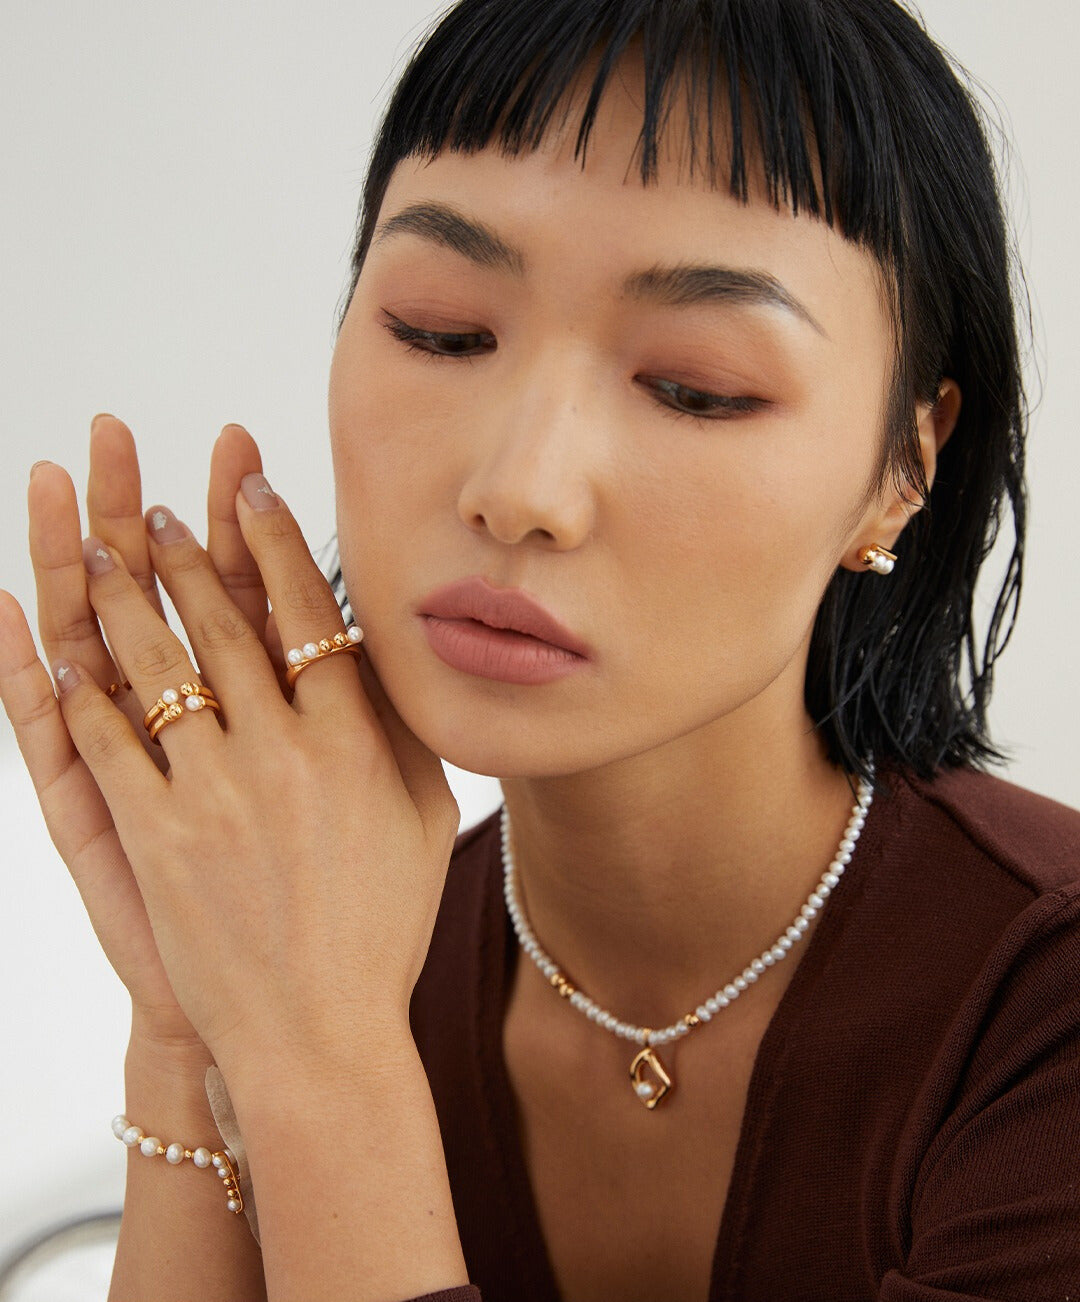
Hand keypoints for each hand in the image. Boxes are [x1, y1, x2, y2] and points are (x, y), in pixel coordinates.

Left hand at [5, 418, 459, 1087]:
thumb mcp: (424, 821)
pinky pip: (107, 741)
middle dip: (188, 552)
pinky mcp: (155, 835)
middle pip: (225, 623)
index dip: (275, 542)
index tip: (251, 488)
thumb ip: (404, 732)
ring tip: (101, 547)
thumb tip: (379, 657)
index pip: (308, 613)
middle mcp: (284, 752)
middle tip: (159, 509)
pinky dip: (82, 686)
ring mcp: (214, 792)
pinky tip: (65, 644)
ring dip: (126, 595)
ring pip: (159, 665)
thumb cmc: (379, 929)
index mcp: (354, 742)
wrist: (318, 1033)